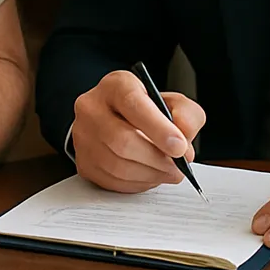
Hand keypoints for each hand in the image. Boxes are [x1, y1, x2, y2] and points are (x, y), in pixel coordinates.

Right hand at [71, 70, 205, 192]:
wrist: (118, 120)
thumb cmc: (147, 112)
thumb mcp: (172, 103)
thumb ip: (186, 115)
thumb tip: (183, 137)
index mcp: (115, 86)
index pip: (132, 104)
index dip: (158, 128)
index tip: (179, 146)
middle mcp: (92, 107)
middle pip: (122, 140)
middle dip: (157, 158)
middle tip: (178, 165)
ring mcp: (83, 136)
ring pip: (117, 165)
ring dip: (150, 174)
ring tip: (168, 171)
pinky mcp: (83, 162)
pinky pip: (112, 181)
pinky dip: (137, 183)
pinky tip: (149, 175)